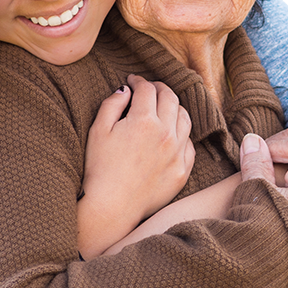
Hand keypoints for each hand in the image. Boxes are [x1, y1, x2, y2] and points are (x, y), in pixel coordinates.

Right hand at [79, 75, 194, 256]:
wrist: (111, 207)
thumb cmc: (99, 169)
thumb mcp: (98, 131)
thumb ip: (112, 104)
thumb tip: (125, 90)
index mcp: (144, 121)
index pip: (147, 89)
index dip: (139, 80)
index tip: (133, 81)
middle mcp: (166, 134)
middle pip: (171, 98)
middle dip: (159, 88)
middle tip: (149, 89)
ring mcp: (177, 154)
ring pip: (185, 118)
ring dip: (174, 107)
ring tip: (164, 108)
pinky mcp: (182, 172)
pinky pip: (189, 145)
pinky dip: (181, 134)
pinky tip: (171, 135)